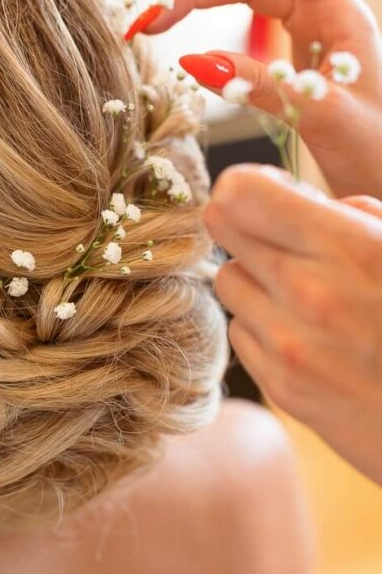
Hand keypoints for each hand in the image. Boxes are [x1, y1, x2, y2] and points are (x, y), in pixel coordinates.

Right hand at [127, 0, 381, 198]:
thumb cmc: (377, 155)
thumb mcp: (322, 119)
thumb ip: (262, 85)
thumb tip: (193, 60)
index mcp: (343, 15)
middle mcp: (326, 16)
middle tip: (150, 16)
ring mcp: (310, 37)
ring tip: (159, 12)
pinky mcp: (297, 61)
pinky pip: (252, 28)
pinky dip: (217, 25)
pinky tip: (190, 33)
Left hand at [205, 164, 381, 485]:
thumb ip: (353, 214)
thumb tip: (289, 196)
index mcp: (348, 247)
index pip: (238, 192)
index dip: (248, 185)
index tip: (271, 195)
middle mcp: (308, 293)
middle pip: (221, 228)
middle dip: (249, 224)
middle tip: (284, 238)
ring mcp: (289, 345)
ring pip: (229, 281)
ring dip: (257, 278)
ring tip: (307, 294)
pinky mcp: (282, 387)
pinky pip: (242, 332)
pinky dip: (265, 327)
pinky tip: (310, 336)